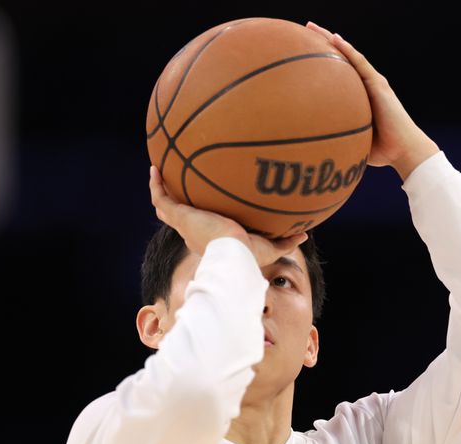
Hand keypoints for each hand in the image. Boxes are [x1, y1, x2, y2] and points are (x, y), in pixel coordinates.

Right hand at [149, 166, 307, 265]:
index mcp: (212, 238)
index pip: (204, 228)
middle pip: (183, 217)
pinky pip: (161, 199)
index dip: (203, 218)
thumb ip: (286, 241)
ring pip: (167, 207)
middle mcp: (195, 231)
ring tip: (160, 173)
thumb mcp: (271, 247)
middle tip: (181, 188)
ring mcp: (185, 224)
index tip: (208, 207)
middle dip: (181, 205)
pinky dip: (156, 184)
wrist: (233, 257)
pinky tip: (154, 168)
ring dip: (162, 191)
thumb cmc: (249, 257)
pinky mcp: (180, 216)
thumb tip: (305, 233)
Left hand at [306, 22, 439, 179]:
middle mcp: (365, 86)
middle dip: (321, 44)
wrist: (403, 151)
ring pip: (348, 56)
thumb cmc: (380, 151)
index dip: (322, 61)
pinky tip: (334, 39)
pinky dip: (347, 50)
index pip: (337, 74)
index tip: (302, 52)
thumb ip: (337, 138)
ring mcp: (372, 83)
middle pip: (340, 60)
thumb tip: (314, 148)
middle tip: (303, 31)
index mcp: (359, 97)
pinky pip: (360, 63)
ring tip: (311, 27)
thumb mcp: (353, 141)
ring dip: (330, 40)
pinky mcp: (378, 85)